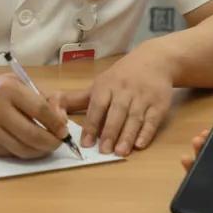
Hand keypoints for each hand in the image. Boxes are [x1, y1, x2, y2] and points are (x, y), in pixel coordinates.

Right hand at [0, 70, 68, 158]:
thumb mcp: (24, 85)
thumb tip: (63, 122)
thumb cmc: (5, 90)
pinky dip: (26, 152)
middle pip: (31, 134)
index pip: (39, 110)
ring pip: (22, 149)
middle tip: (59, 142)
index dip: (56, 123)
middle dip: (51, 142)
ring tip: (48, 146)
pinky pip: (12, 153)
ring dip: (40, 151)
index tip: (64, 131)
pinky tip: (31, 146)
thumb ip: (45, 100)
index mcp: (8, 89)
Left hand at [57, 50, 173, 155]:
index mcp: (107, 85)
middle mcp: (125, 90)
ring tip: (120, 152)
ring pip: (134, 117)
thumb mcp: (100, 83)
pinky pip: (152, 119)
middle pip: (117, 112)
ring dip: (127, 135)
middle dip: (110, 132)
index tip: (86, 143)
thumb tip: (53, 112)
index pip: (97, 105)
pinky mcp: (159, 104)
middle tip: (104, 151)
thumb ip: (77, 99)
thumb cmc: (122, 76)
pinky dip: (146, 132)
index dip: (92, 124)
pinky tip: (140, 144)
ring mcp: (143, 97)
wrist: (156, 60)